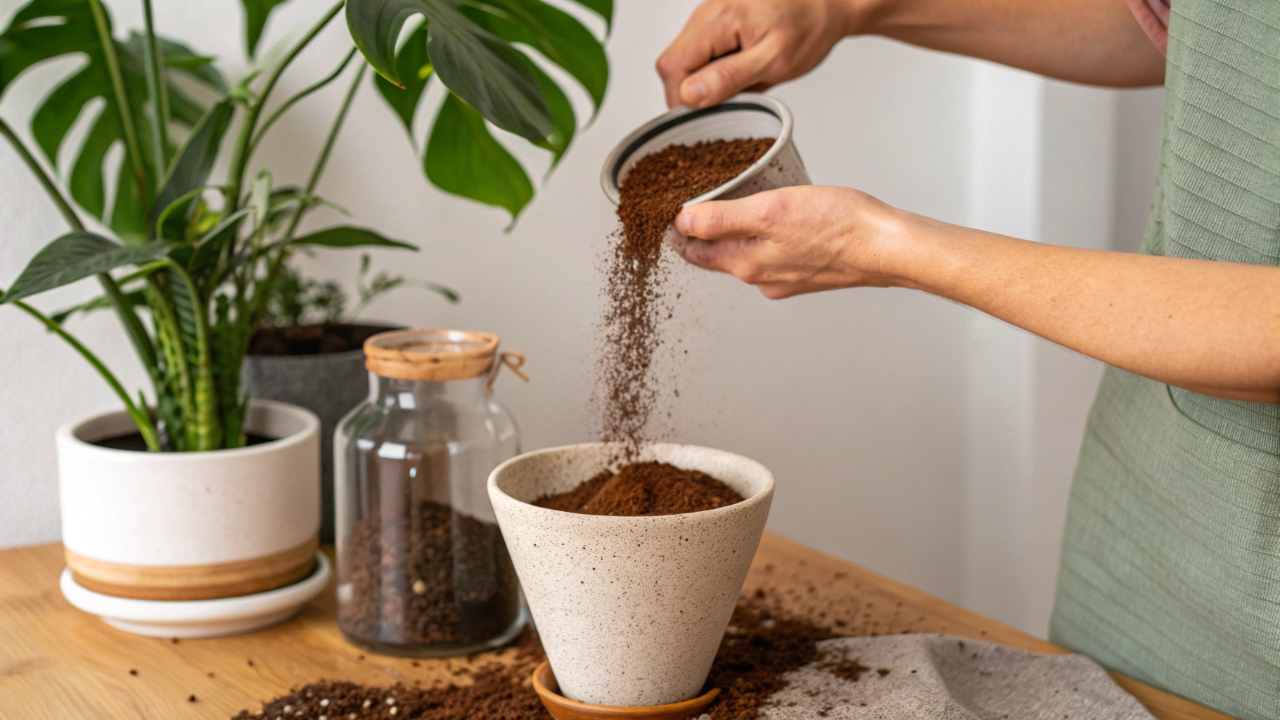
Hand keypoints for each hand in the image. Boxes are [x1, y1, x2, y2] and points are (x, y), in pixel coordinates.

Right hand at [656, 0, 858, 108]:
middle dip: (692, 91)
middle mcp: (708, 13)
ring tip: (740, 81)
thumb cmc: (809, 28)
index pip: (672, 66)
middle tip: (728, 99)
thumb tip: (690, 95)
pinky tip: (739, 70)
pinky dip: (714, 69)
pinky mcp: (717, 21)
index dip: (681, 99)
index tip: (705, 115)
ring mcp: (710, 15)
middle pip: (672, 63)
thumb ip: (729, 77)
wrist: (826, 5)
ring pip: (685, 59)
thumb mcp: (774, 61)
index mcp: (719, 19)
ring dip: (705, 80)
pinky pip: (701, 52)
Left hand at [672, 185, 908, 298]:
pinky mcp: (808, 272)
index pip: (695, 252)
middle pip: (718, 255)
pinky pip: (774, 254)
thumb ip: (722, 219)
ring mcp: (786, 278)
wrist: (887, 246)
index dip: (677, 231)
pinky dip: (764, 237)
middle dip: (703, 232)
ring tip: (729, 206)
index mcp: (746, 264)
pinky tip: (775, 219)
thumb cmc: (838, 225)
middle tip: (692, 204)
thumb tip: (682, 225)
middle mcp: (762, 278)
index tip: (666, 212)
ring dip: (734, 234)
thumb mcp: (769, 210)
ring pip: (747, 254)